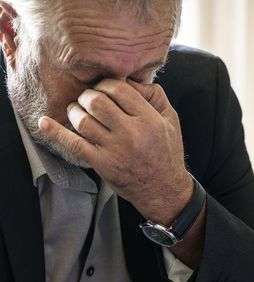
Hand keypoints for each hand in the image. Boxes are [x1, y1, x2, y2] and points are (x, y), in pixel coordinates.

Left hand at [38, 79, 192, 224]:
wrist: (164, 191)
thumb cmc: (166, 153)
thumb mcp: (171, 120)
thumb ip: (153, 95)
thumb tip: (129, 79)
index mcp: (148, 120)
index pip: (117, 88)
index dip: (105, 84)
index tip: (103, 90)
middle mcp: (131, 134)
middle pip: (96, 101)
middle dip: (87, 96)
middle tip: (88, 100)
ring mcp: (115, 151)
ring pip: (83, 120)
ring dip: (75, 111)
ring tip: (77, 112)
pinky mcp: (102, 165)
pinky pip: (74, 145)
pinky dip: (56, 132)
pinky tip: (44, 123)